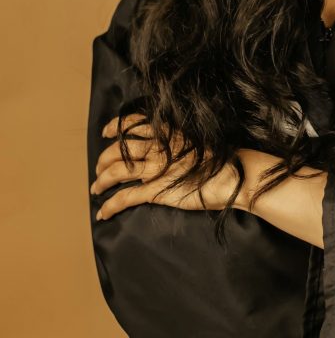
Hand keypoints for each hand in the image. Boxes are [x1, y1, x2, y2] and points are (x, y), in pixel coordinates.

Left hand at [90, 113, 241, 219]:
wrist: (235, 175)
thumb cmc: (222, 160)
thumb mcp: (197, 142)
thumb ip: (179, 141)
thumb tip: (168, 146)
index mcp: (168, 132)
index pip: (133, 124)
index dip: (115, 127)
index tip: (105, 133)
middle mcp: (158, 147)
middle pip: (119, 149)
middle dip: (103, 159)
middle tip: (99, 169)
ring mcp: (156, 168)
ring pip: (117, 171)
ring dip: (101, 181)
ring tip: (95, 189)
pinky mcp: (157, 190)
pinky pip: (126, 197)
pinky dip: (110, 205)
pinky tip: (103, 213)